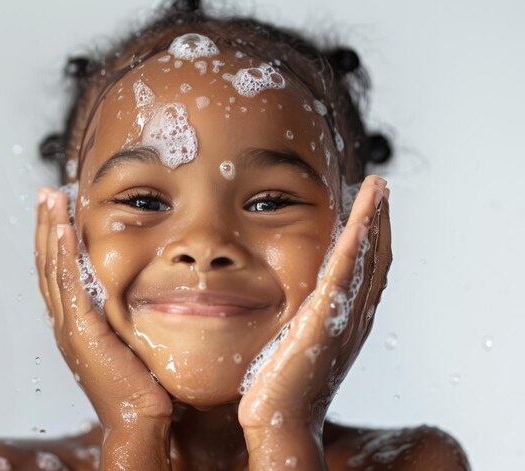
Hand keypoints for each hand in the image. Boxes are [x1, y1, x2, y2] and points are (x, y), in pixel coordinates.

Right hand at [35, 187, 172, 467]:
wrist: (140, 416)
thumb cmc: (140, 381)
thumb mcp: (128, 336)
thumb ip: (124, 310)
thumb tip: (139, 284)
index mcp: (75, 322)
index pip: (58, 271)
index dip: (54, 239)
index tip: (56, 209)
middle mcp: (66, 321)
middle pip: (48, 264)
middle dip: (46, 226)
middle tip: (45, 194)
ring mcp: (70, 326)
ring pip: (53, 269)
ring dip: (51, 231)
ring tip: (50, 199)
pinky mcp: (83, 331)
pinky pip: (70, 286)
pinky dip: (65, 256)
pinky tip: (66, 230)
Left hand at [237, 175, 391, 466]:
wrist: (278, 420)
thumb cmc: (280, 388)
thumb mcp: (294, 343)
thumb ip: (300, 320)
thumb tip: (291, 303)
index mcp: (344, 322)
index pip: (365, 271)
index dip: (372, 238)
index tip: (371, 207)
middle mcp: (352, 318)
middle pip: (375, 260)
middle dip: (380, 221)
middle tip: (381, 188)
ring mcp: (342, 319)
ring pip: (366, 260)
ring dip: (374, 221)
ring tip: (378, 188)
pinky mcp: (323, 321)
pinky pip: (344, 275)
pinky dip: (356, 244)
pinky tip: (360, 217)